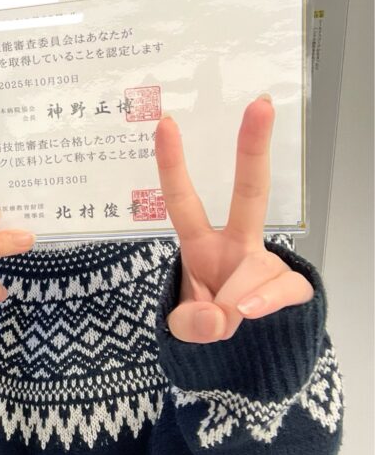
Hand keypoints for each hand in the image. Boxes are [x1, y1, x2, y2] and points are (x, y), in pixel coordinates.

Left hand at [155, 95, 311, 343]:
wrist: (244, 350)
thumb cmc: (207, 320)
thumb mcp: (182, 328)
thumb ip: (189, 324)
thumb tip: (217, 317)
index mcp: (199, 244)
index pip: (182, 199)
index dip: (172, 164)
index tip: (164, 123)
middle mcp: (235, 243)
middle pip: (249, 189)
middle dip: (253, 146)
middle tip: (258, 103)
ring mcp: (265, 261)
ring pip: (260, 267)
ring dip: (236, 301)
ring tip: (225, 318)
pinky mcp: (290, 284)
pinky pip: (283, 289)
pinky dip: (264, 304)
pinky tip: (250, 313)